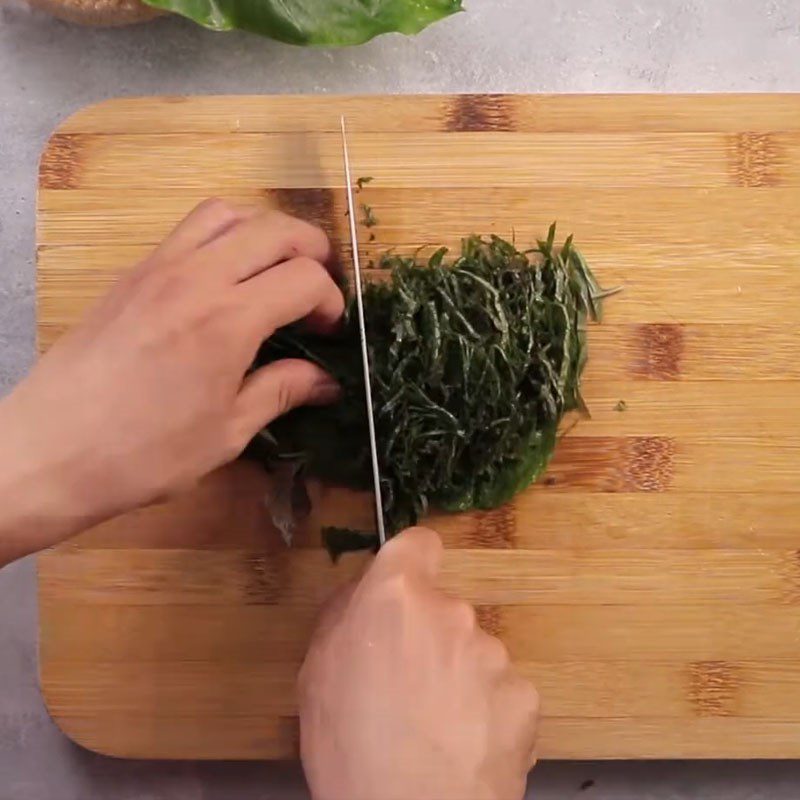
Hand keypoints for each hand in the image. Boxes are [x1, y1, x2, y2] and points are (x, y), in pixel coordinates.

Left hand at [0, 200, 342, 562]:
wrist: (50, 450)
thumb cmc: (144, 454)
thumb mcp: (226, 432)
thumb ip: (280, 392)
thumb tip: (325, 381)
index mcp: (229, 321)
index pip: (304, 278)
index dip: (331, 301)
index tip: (329, 331)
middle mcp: (197, 278)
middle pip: (275, 230)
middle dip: (312, 253)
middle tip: (317, 292)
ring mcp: (159, 267)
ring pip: (228, 213)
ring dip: (264, 233)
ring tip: (272, 272)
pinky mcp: (132, 273)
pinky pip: (188, 230)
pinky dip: (222, 237)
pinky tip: (223, 281)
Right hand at [299, 528, 538, 799]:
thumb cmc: (349, 751)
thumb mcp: (316, 675)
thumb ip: (343, 618)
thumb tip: (362, 599)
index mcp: (395, 596)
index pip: (418, 543)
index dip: (411, 563)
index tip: (405, 591)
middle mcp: (452, 612)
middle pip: (444, 608)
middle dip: (429, 637)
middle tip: (407, 688)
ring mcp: (493, 653)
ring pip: (474, 652)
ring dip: (459, 677)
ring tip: (435, 728)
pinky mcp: (525, 695)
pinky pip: (502, 691)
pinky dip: (487, 712)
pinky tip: (464, 746)